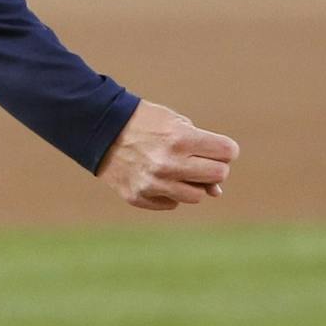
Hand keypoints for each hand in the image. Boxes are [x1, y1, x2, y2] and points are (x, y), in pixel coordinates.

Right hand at [96, 101, 237, 211]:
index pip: (228, 152)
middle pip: (219, 174)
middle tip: (196, 158)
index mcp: (180, 138)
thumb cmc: (142, 122)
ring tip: (175, 169)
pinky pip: (171, 203)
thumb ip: (202, 150)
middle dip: (212, 166)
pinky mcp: (139, 196)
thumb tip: (217, 191)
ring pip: (197, 195)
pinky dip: (169, 192)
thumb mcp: (174, 123)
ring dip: (192, 183)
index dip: (224, 149)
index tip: (214, 147)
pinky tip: (155, 176)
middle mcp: (168, 163)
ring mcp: (153, 183)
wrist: (96, 127)